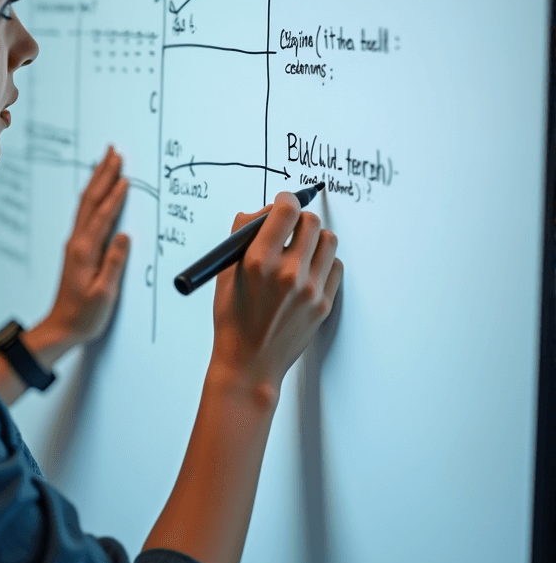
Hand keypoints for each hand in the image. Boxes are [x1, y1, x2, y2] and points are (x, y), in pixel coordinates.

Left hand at [47, 146, 129, 344]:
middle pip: (90, 200)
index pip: (103, 216)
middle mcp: (76, 243)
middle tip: (114, 152)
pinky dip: (93, 197)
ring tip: (106, 162)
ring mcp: (74, 245)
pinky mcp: (76, 249)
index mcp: (84, 251)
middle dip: (103, 175)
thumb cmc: (84, 316)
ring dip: (96, 181)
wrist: (60, 328)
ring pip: (85, 204)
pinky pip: (84, 214)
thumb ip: (114, 263)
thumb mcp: (104, 293)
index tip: (126, 176)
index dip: (115, 195)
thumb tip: (124, 236)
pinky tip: (96, 192)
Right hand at [211, 191, 342, 395]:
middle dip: (300, 218)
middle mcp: (288, 273)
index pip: (286, 211)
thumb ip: (242, 235)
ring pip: (329, 240)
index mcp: (259, 261)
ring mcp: (309, 290)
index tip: (284, 201)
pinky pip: (336, 265)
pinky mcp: (323, 304)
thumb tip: (261, 211)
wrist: (249, 364)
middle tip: (291, 227)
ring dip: (316, 238)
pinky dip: (325, 262)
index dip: (286, 199)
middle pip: (311, 221)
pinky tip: (309, 270)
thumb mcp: (226, 272)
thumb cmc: (233, 318)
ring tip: (302, 249)